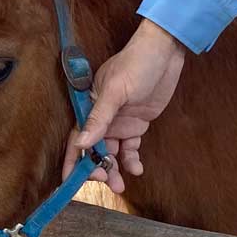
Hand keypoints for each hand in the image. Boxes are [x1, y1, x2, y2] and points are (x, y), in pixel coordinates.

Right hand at [62, 19, 185, 194]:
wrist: (166, 50)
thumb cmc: (136, 63)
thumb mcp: (116, 91)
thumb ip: (99, 119)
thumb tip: (81, 144)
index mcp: (90, 108)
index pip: (76, 140)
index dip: (73, 162)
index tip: (70, 183)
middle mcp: (102, 118)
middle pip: (93, 151)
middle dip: (97, 169)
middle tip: (107, 181)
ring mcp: (119, 122)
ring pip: (111, 153)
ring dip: (115, 169)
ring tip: (121, 186)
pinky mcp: (136, 124)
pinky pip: (130, 148)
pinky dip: (132, 160)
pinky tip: (137, 170)